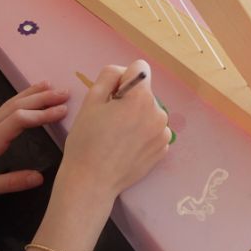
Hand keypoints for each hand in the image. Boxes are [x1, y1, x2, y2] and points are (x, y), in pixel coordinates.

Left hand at [0, 82, 69, 201]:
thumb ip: (11, 182)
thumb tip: (40, 177)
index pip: (18, 120)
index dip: (42, 115)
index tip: (63, 111)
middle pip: (17, 106)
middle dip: (42, 98)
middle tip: (65, 93)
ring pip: (11, 104)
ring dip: (32, 94)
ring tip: (52, 86)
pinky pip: (6, 108)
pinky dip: (21, 99)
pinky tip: (29, 97)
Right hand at [55, 60, 170, 200]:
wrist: (93, 181)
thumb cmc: (87, 141)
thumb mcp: (91, 100)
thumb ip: (110, 76)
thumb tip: (124, 72)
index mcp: (141, 97)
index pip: (139, 69)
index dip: (122, 78)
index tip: (111, 96)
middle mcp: (158, 112)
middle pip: (144, 93)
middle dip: (129, 100)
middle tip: (110, 121)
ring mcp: (163, 133)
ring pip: (150, 112)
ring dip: (137, 117)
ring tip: (118, 136)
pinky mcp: (163, 150)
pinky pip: (154, 131)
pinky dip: (143, 134)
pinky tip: (127, 147)